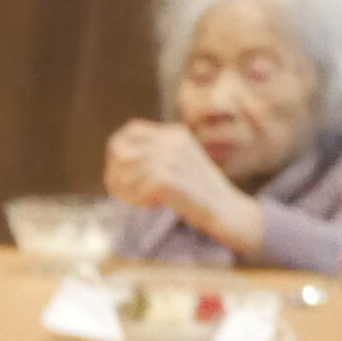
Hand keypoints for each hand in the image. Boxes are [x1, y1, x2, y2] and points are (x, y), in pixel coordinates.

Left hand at [104, 118, 254, 244]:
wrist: (226, 209)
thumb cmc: (198, 191)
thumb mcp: (178, 163)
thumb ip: (153, 156)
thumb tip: (115, 158)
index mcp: (174, 134)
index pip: (129, 131)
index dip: (117, 152)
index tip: (122, 172)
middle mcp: (172, 141)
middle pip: (120, 153)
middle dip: (116, 175)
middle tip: (127, 194)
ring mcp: (172, 158)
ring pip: (125, 173)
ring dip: (127, 192)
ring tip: (143, 201)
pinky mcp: (169, 179)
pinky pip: (136, 189)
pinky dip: (139, 201)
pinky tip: (154, 205)